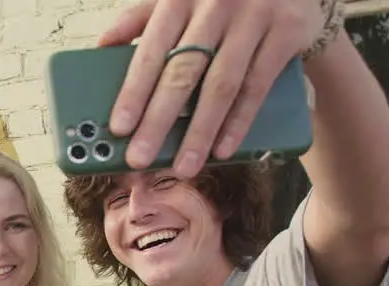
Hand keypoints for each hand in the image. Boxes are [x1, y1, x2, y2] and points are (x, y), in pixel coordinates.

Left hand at [101, 0, 324, 176]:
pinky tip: (223, 148)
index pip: (151, 50)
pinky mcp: (286, 30)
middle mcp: (215, 4)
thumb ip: (142, 17)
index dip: (134, 91)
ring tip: (184, 166)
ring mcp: (253, 16)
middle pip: (183, 72)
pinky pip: (257, 85)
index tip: (120, 128)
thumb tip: (102, 45)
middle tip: (140, 158)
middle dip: (158, 121)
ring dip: (200, 132)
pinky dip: (239, 121)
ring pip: (221, 85)